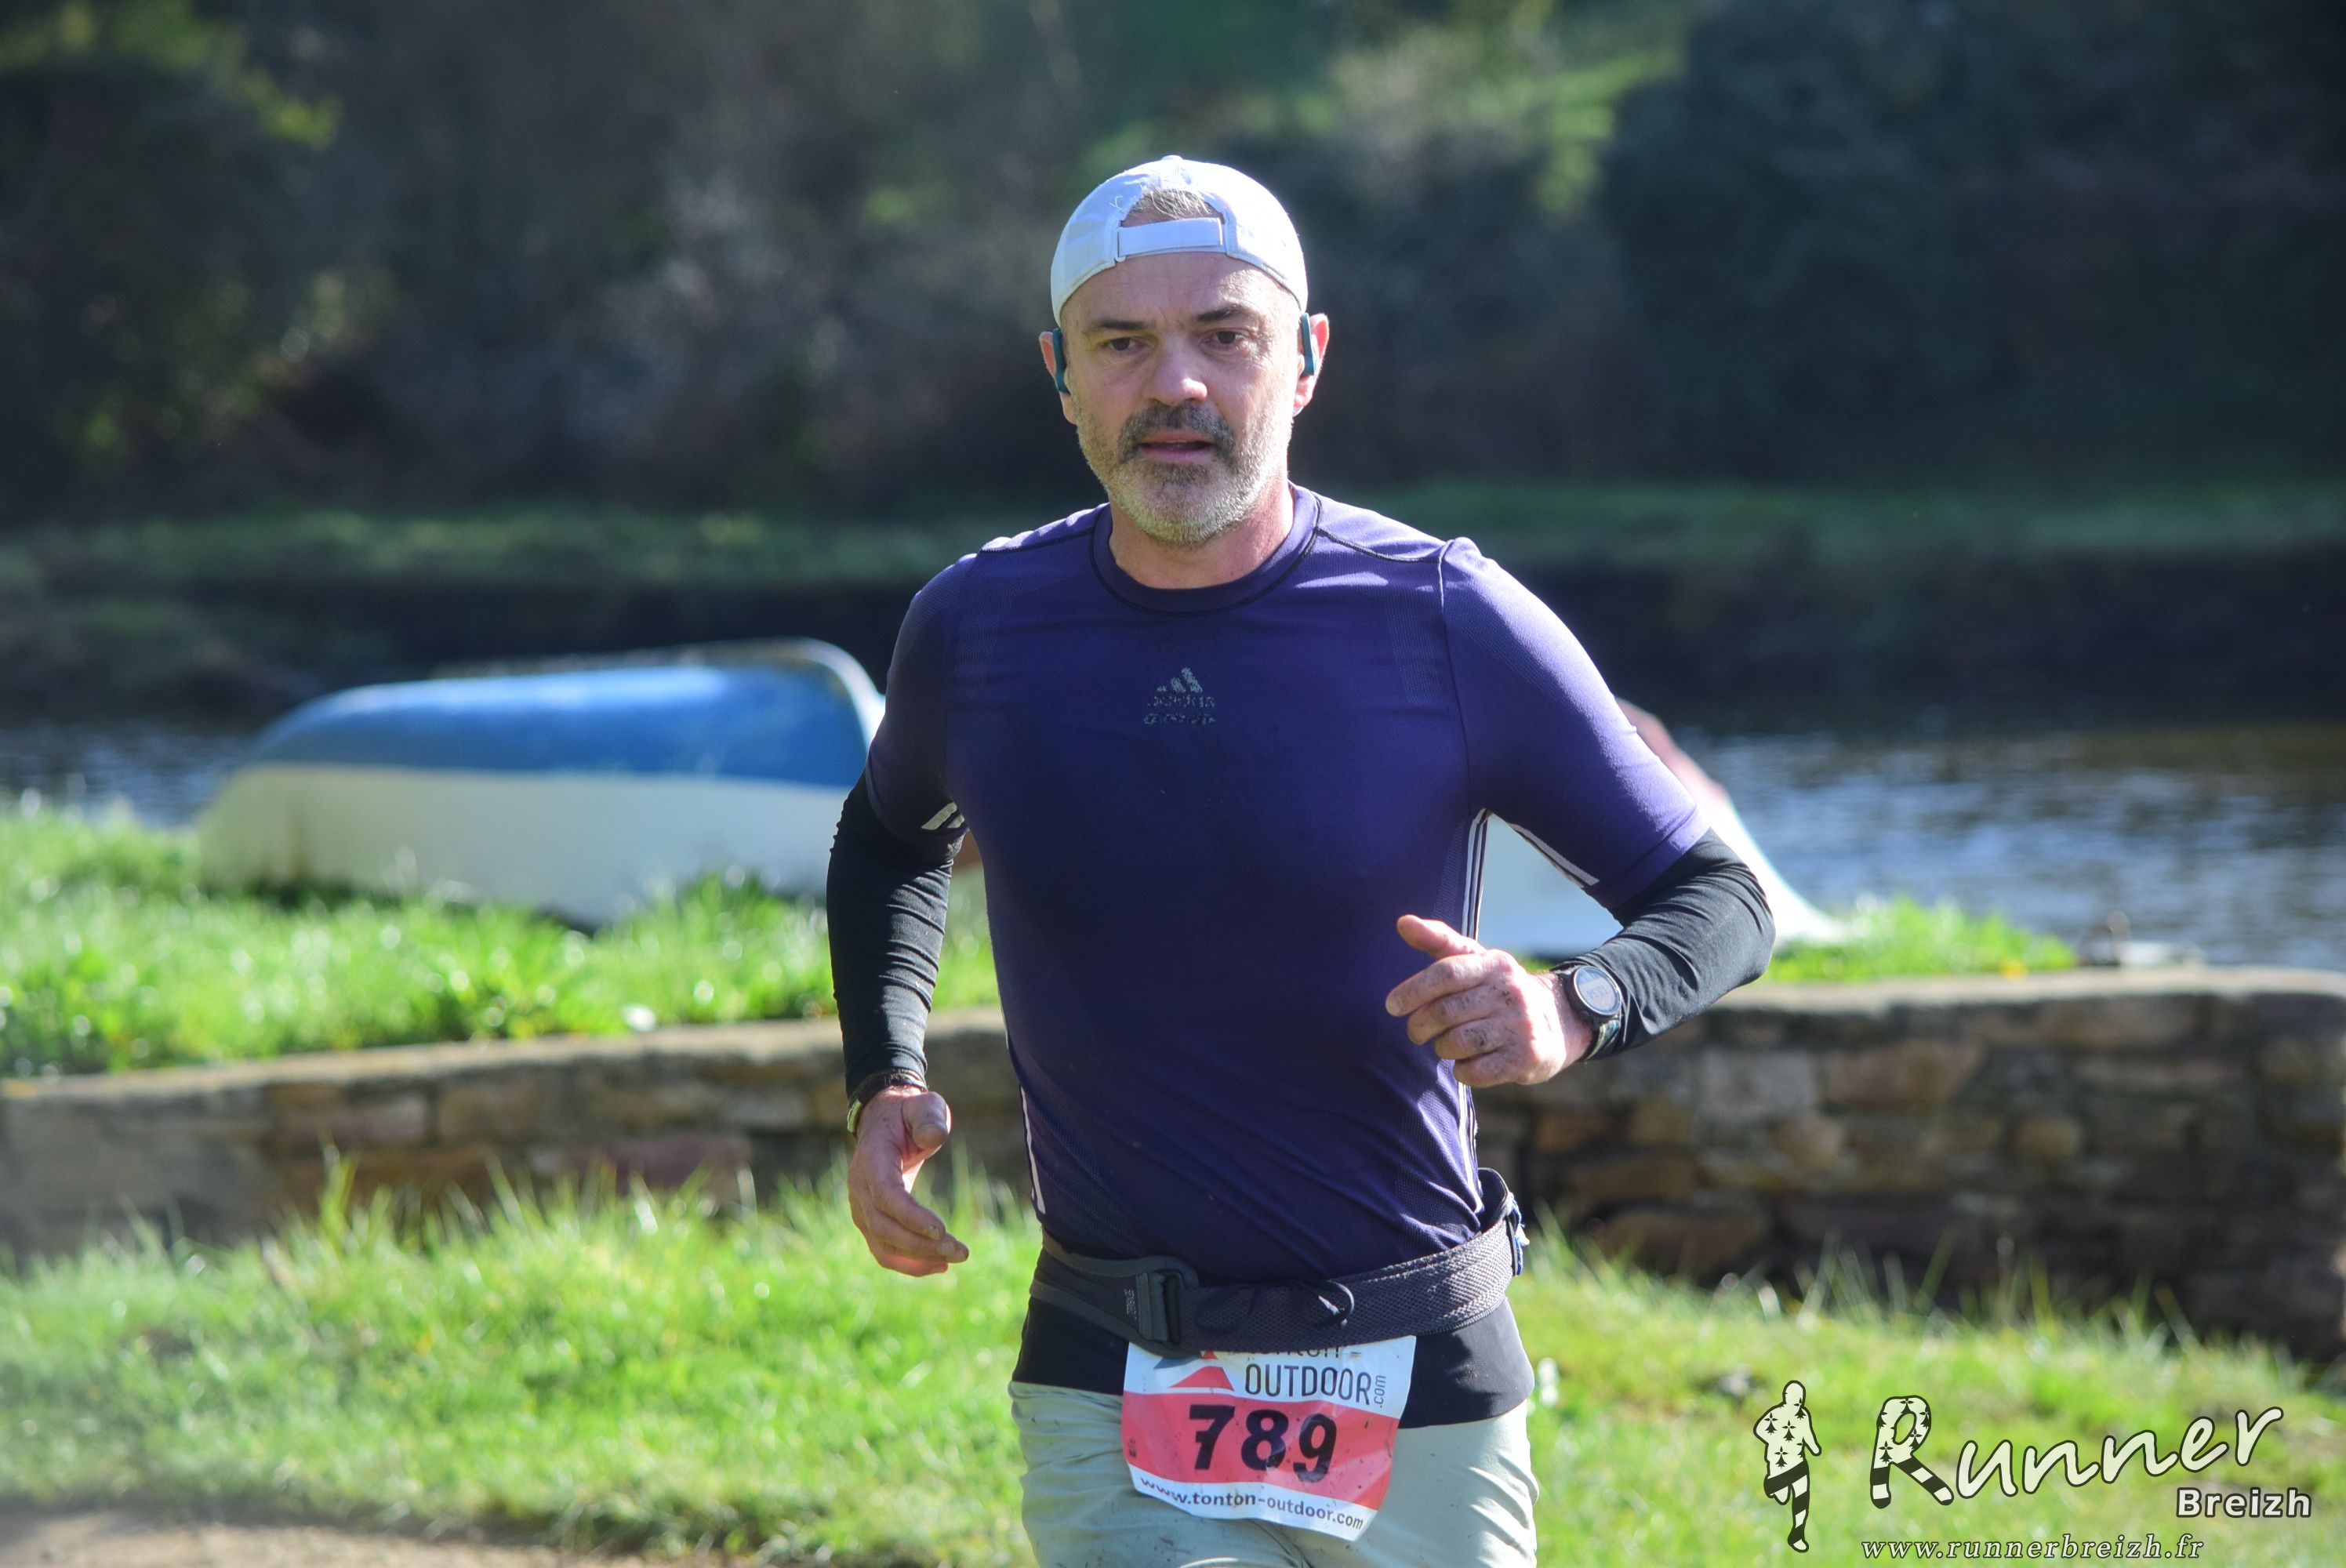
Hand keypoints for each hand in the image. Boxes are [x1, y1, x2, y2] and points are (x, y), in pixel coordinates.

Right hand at [846, 1085, 968, 1275]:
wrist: (885, 1124)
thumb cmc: (909, 1115)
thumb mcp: (922, 1106)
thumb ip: (928, 1118)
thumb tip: (934, 1137)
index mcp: (871, 1159)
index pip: (885, 1195)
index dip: (910, 1216)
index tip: (942, 1230)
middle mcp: (859, 1187)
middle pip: (883, 1226)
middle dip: (921, 1244)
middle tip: (960, 1251)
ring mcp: (861, 1208)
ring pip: (882, 1244)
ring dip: (918, 1258)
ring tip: (955, 1259)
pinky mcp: (870, 1221)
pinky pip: (884, 1251)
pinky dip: (909, 1263)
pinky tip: (940, 1265)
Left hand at [1383, 914, 1591, 1086]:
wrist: (1561, 1020)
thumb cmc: (1500, 990)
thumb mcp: (1477, 961)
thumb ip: (1439, 942)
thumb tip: (1402, 922)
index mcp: (1494, 964)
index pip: (1446, 972)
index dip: (1413, 990)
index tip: (1392, 1006)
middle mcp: (1510, 992)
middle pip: (1445, 1012)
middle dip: (1420, 1025)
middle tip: (1416, 1031)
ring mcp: (1521, 1026)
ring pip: (1457, 1042)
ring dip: (1442, 1048)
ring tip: (1447, 1044)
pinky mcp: (1527, 1058)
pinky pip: (1476, 1071)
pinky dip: (1462, 1071)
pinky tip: (1466, 1062)